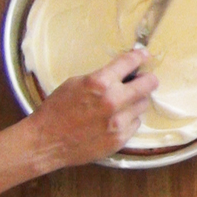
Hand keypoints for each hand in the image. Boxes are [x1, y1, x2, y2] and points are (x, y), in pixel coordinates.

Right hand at [32, 51, 157, 166]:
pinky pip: (135, 123)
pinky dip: (128, 119)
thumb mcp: (76, 83)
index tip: (144, 55)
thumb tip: (122, 72)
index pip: (130, 62)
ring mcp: (118, 122)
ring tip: (123, 103)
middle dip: (148, 79)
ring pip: (143, 105)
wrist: (48, 141)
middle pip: (148, 84)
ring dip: (135, 101)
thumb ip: (101, 77)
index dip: (140, 56)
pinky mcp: (120, 139)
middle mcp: (113, 101)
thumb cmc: (57, 109)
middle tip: (144, 79)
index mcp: (100, 82)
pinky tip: (115, 120)